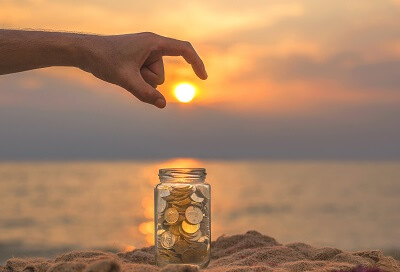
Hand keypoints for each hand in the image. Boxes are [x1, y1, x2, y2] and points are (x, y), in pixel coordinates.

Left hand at [81, 32, 207, 107]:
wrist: (84, 52)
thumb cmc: (104, 60)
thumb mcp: (126, 79)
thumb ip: (145, 93)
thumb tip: (163, 105)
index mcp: (153, 43)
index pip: (183, 50)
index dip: (196, 63)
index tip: (203, 77)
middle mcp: (152, 46)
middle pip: (162, 75)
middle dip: (147, 81)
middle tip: (127, 73)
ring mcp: (145, 53)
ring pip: (153, 79)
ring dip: (140, 81)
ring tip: (122, 72)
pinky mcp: (139, 59)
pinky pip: (146, 77)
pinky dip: (137, 80)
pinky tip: (122, 73)